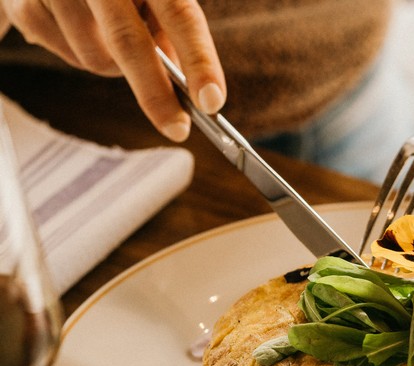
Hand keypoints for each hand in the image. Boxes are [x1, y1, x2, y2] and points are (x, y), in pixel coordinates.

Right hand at [0, 0, 225, 141]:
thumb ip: (169, 29)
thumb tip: (183, 87)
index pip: (180, 14)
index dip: (199, 61)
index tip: (212, 103)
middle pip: (129, 44)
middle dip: (157, 95)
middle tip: (178, 128)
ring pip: (98, 60)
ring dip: (116, 66)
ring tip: (108, 30)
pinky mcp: (24, 3)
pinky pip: (68, 56)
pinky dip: (83, 53)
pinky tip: (78, 23)